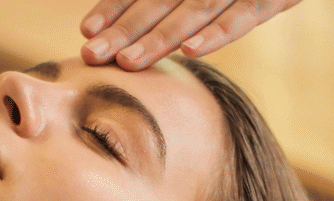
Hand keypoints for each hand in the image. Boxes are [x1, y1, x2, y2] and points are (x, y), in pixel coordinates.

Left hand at [79, 0, 303, 70]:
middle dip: (126, 26)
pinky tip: (191, 51)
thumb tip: (139, 33)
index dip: (116, 6)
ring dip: (161, 36)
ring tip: (128, 62)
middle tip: (91, 54)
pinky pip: (246, 13)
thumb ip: (182, 1)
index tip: (87, 31)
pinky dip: (219, 32)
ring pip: (196, 6)